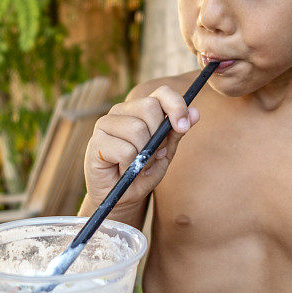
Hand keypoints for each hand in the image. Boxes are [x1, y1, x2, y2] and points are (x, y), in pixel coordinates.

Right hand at [84, 84, 199, 208]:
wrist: (120, 199)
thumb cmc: (142, 173)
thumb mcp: (165, 153)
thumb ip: (177, 133)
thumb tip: (196, 112)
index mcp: (139, 109)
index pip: (161, 93)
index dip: (176, 106)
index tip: (184, 126)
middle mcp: (121, 111)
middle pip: (150, 108)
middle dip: (158, 137)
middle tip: (152, 156)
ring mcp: (105, 124)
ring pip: (137, 130)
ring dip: (144, 156)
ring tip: (137, 166)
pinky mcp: (95, 143)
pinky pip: (125, 151)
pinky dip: (130, 167)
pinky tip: (123, 171)